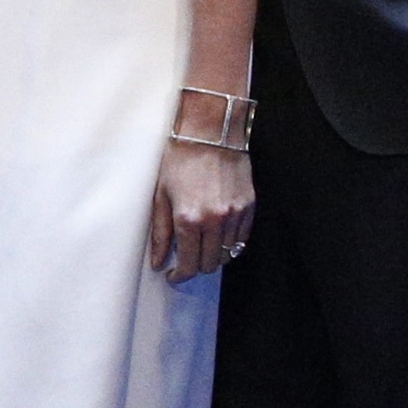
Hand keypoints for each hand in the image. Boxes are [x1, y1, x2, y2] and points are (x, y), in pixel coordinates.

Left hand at [152, 136, 255, 281]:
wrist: (209, 132)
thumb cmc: (179, 159)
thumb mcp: (160, 196)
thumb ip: (160, 233)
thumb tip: (158, 261)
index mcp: (189, 219)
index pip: (189, 265)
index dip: (180, 276)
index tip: (173, 275)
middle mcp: (215, 220)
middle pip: (210, 264)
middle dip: (196, 267)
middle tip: (185, 261)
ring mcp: (235, 214)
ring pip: (228, 254)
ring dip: (213, 256)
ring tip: (200, 246)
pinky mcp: (249, 206)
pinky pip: (242, 238)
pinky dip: (230, 242)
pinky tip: (217, 235)